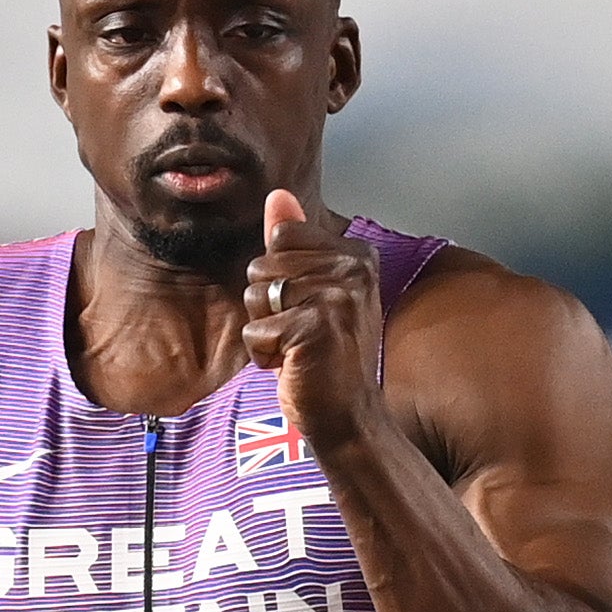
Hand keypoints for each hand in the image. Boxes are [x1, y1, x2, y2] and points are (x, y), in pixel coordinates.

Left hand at [237, 190, 385, 448]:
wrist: (349, 416)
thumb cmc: (328, 357)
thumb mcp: (313, 292)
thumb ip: (295, 241)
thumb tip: (277, 195)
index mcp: (356, 254)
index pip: (282, 236)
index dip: (279, 278)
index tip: (308, 308)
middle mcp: (352, 269)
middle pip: (263, 264)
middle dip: (268, 304)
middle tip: (303, 333)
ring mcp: (337, 298)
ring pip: (255, 296)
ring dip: (265, 330)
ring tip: (298, 348)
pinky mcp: (315, 328)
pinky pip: (255, 331)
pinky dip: (264, 356)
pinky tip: (294, 366)